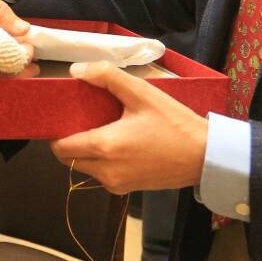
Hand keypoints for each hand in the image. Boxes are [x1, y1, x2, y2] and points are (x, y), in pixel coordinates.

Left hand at [50, 61, 208, 193]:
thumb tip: (75, 70)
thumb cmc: (173, 122)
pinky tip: (120, 144)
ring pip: (86, 169)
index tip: (64, 116)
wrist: (204, 156)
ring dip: (87, 152)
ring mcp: (117, 184)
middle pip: (70, 159)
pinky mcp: (128, 190)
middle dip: (70, 142)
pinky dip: (103, 162)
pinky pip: (103, 176)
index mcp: (105, 147)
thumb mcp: (142, 93)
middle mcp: (106, 171)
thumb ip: (106, 77)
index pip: (60, 147)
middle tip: (83, 120)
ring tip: (104, 129)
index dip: (57, 132)